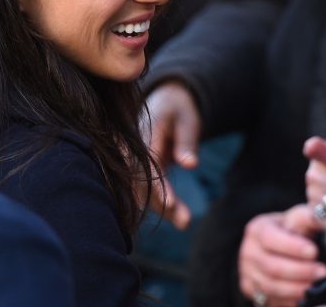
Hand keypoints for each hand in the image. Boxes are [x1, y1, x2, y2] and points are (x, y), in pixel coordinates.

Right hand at [141, 81, 199, 228]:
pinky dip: (163, 204)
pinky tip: (179, 219)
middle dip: (161, 203)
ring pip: (146, 190)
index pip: (147, 164)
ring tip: (185, 223)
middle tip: (184, 222)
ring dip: (164, 208)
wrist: (166, 101)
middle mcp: (135, 150)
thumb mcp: (187, 119)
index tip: (169, 203)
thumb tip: (190, 165)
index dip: (157, 186)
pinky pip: (150, 189)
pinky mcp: (143, 170)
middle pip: (143, 182)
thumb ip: (187, 142)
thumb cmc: (179, 109)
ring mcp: (137, 161)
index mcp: (144, 133)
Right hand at [239, 205, 325, 306]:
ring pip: (271, 287)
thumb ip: (308, 217)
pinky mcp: (251, 291)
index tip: (314, 251)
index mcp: (257, 229)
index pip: (270, 238)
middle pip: (272, 266)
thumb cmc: (292, 232)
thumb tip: (323, 216)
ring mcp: (247, 273)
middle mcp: (248, 252)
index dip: (292, 247)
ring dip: (298, 289)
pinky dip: (291, 300)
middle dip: (301, 271)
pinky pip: (271, 300)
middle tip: (324, 273)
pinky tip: (308, 297)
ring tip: (319, 286)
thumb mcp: (298, 219)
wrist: (276, 249)